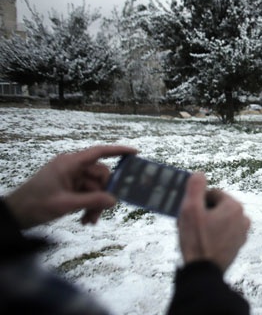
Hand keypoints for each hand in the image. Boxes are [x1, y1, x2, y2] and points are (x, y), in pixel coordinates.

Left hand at [4, 145, 137, 228]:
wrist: (14, 215)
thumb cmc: (35, 206)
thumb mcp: (66, 205)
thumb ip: (92, 201)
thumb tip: (114, 200)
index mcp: (70, 163)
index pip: (99, 152)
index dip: (119, 151)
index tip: (135, 153)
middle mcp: (72, 167)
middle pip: (100, 176)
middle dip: (102, 195)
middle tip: (99, 214)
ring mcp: (70, 177)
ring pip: (94, 188)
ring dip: (94, 205)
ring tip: (89, 221)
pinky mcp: (68, 187)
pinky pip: (86, 193)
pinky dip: (87, 206)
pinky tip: (85, 220)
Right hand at [177, 174, 249, 272]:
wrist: (203, 272)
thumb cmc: (197, 240)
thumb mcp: (190, 209)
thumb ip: (195, 188)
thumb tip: (200, 174)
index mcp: (234, 206)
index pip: (212, 194)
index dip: (198, 202)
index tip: (191, 214)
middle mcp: (243, 217)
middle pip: (217, 206)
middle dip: (204, 212)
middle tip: (192, 225)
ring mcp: (242, 232)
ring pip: (220, 219)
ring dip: (208, 223)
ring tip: (196, 235)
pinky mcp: (238, 244)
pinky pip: (224, 232)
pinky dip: (214, 234)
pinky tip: (204, 243)